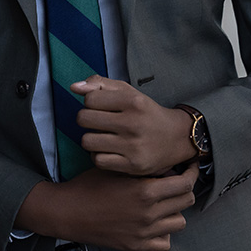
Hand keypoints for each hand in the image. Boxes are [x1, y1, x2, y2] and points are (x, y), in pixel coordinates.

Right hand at [16, 164, 198, 250]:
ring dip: (174, 211)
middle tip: (175, 183)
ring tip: (162, 203)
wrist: (68, 211)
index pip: (185, 183)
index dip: (191, 172)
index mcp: (145, 190)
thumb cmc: (88, 186)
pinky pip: (165, 243)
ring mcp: (144, 232)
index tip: (189, 168)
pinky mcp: (137, 246)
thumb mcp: (116, 168)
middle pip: (186, 202)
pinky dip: (164, 233)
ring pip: (179, 222)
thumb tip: (166, 169)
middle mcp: (149, 213)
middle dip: (184, 189)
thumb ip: (143, 168)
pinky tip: (153, 223)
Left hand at [71, 76, 196, 176]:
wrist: (177, 138)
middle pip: (84, 119)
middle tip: (98, 123)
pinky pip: (98, 160)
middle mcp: (133, 123)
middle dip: (87, 120)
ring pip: (87, 141)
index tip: (101, 108)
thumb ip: (100, 84)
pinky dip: (99, 156)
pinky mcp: (133, 165)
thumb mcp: (128, 92)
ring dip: (91, 139)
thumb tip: (74, 87)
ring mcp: (133, 146)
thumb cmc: (146, 113)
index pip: (89, 99)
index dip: (90, 103)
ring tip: (102, 137)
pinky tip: (109, 151)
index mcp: (133, 101)